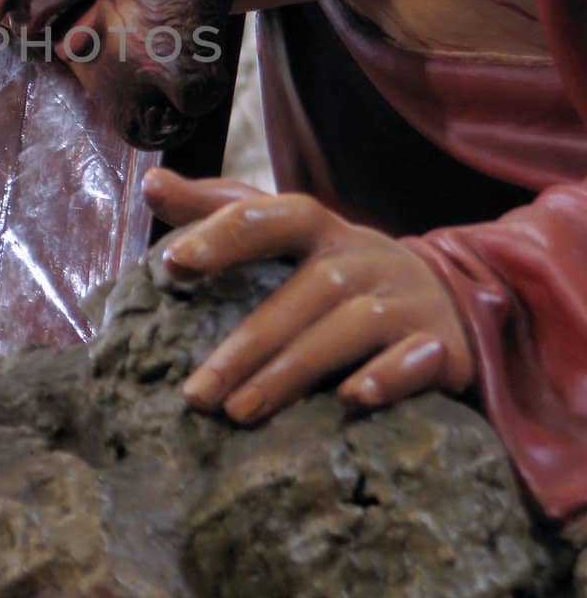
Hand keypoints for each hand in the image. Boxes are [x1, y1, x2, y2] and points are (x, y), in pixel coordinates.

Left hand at [143, 169, 473, 423]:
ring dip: (293, 370)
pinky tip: (351, 401)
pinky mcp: (442, 345)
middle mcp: (367, 256)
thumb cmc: (340, 275)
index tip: (172, 264)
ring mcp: (408, 298)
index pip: (276, 216)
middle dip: (248, 345)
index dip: (225, 234)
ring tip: (241, 413)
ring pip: (352, 328)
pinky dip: (388, 376)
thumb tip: (151, 184)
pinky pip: (418, 357)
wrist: (446, 303)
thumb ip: (221, 212)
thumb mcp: (286, 238)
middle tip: (198, 395)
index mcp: (323, 230)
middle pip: (308, 290)